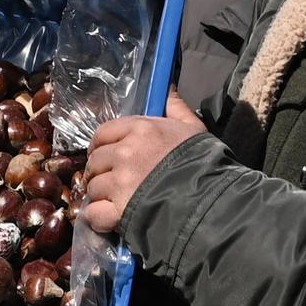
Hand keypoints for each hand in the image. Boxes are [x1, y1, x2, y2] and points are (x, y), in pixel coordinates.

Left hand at [78, 103, 208, 237]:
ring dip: (102, 195)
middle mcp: (125, 152)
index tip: (107, 156)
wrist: (211, 201)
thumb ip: (176, 107)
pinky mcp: (119, 210)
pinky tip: (112, 219)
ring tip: (119, 201)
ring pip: (94, 187)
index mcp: (141, 129)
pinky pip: (94, 213)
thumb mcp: (194, 129)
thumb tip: (167, 86)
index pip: (103, 133)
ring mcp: (120, 182)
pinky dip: (99, 218)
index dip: (101, 145)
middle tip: (114, 182)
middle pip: (95, 161)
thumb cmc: (205, 164)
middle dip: (101, 172)